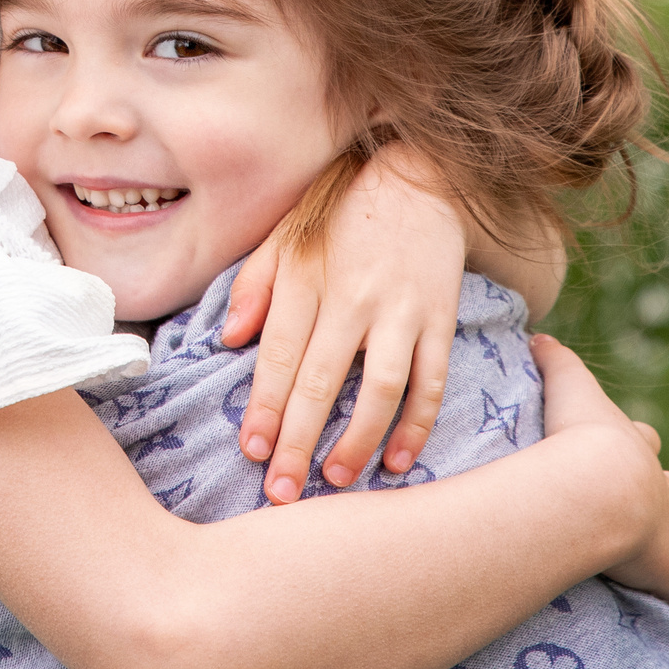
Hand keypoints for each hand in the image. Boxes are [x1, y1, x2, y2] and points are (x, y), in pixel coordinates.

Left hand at [221, 147, 464, 503]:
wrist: (421, 176)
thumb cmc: (341, 212)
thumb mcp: (286, 234)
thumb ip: (255, 285)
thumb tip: (229, 339)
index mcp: (307, 279)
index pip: (280, 354)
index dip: (264, 406)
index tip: (251, 450)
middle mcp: (353, 298)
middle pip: (321, 381)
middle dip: (299, 442)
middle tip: (281, 492)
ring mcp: (401, 311)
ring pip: (381, 388)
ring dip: (358, 440)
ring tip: (335, 481)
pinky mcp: (440, 318)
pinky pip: (432, 381)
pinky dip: (418, 425)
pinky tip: (399, 461)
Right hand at [532, 333, 668, 606]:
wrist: (602, 487)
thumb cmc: (581, 437)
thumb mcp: (569, 387)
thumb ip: (555, 360)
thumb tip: (540, 337)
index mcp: (636, 449)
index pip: (644, 440)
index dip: (635, 444)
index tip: (620, 448)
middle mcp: (660, 489)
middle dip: (664, 495)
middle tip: (642, 505)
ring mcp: (667, 533)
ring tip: (658, 552)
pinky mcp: (664, 571)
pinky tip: (661, 595)